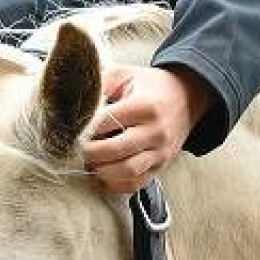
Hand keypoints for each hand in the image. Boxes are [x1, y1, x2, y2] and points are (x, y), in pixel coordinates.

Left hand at [83, 64, 212, 193]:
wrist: (186, 97)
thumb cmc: (150, 87)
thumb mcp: (125, 74)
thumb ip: (100, 83)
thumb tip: (76, 101)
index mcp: (145, 106)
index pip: (106, 123)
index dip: (85, 128)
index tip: (72, 129)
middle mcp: (156, 131)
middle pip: (114, 150)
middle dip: (89, 152)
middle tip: (76, 148)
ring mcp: (160, 152)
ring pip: (126, 171)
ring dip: (100, 171)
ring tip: (88, 162)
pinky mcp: (161, 166)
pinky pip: (135, 184)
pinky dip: (114, 184)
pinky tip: (102, 175)